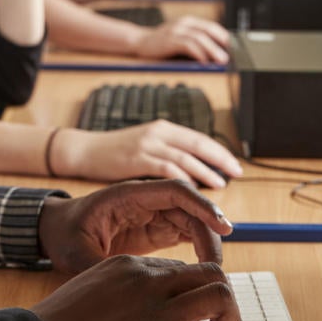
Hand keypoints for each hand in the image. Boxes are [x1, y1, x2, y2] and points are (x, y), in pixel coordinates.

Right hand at [31, 255, 240, 320]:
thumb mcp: (95, 284)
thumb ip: (127, 284)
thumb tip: (157, 293)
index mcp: (133, 266)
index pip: (183, 268)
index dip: (193, 291)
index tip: (189, 313)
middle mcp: (151, 283)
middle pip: (211, 272)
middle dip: (222, 295)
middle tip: (218, 320)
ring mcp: (158, 314)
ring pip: (220, 296)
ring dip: (229, 316)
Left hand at [37, 178, 233, 272]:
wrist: (56, 231)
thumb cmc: (65, 234)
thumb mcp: (76, 253)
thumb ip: (99, 267)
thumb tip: (122, 290)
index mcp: (128, 195)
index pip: (174, 190)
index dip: (201, 205)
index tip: (221, 226)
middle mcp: (146, 200)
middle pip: (189, 206)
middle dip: (209, 230)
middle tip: (216, 265)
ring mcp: (153, 213)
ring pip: (192, 220)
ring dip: (206, 241)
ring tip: (211, 272)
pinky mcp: (155, 229)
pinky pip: (185, 232)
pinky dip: (199, 246)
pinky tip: (203, 268)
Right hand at [54, 121, 243, 188]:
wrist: (85, 151)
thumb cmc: (115, 154)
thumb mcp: (145, 149)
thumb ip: (167, 159)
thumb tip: (194, 182)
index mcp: (163, 129)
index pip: (199, 138)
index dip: (219, 152)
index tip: (235, 165)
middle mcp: (158, 133)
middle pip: (198, 145)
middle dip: (220, 159)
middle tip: (237, 173)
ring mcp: (147, 145)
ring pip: (185, 157)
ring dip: (205, 172)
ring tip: (220, 184)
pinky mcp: (137, 159)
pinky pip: (166, 168)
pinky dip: (182, 180)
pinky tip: (192, 191)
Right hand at [135, 16, 229, 63]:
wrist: (140, 41)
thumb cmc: (163, 43)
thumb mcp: (181, 38)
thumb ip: (196, 41)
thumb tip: (217, 53)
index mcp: (189, 21)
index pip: (212, 27)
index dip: (224, 37)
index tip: (234, 49)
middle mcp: (184, 23)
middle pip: (208, 31)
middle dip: (222, 44)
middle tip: (231, 56)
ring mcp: (176, 30)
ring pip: (200, 38)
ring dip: (212, 50)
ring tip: (221, 61)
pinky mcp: (169, 40)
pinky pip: (188, 45)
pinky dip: (198, 53)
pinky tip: (204, 61)